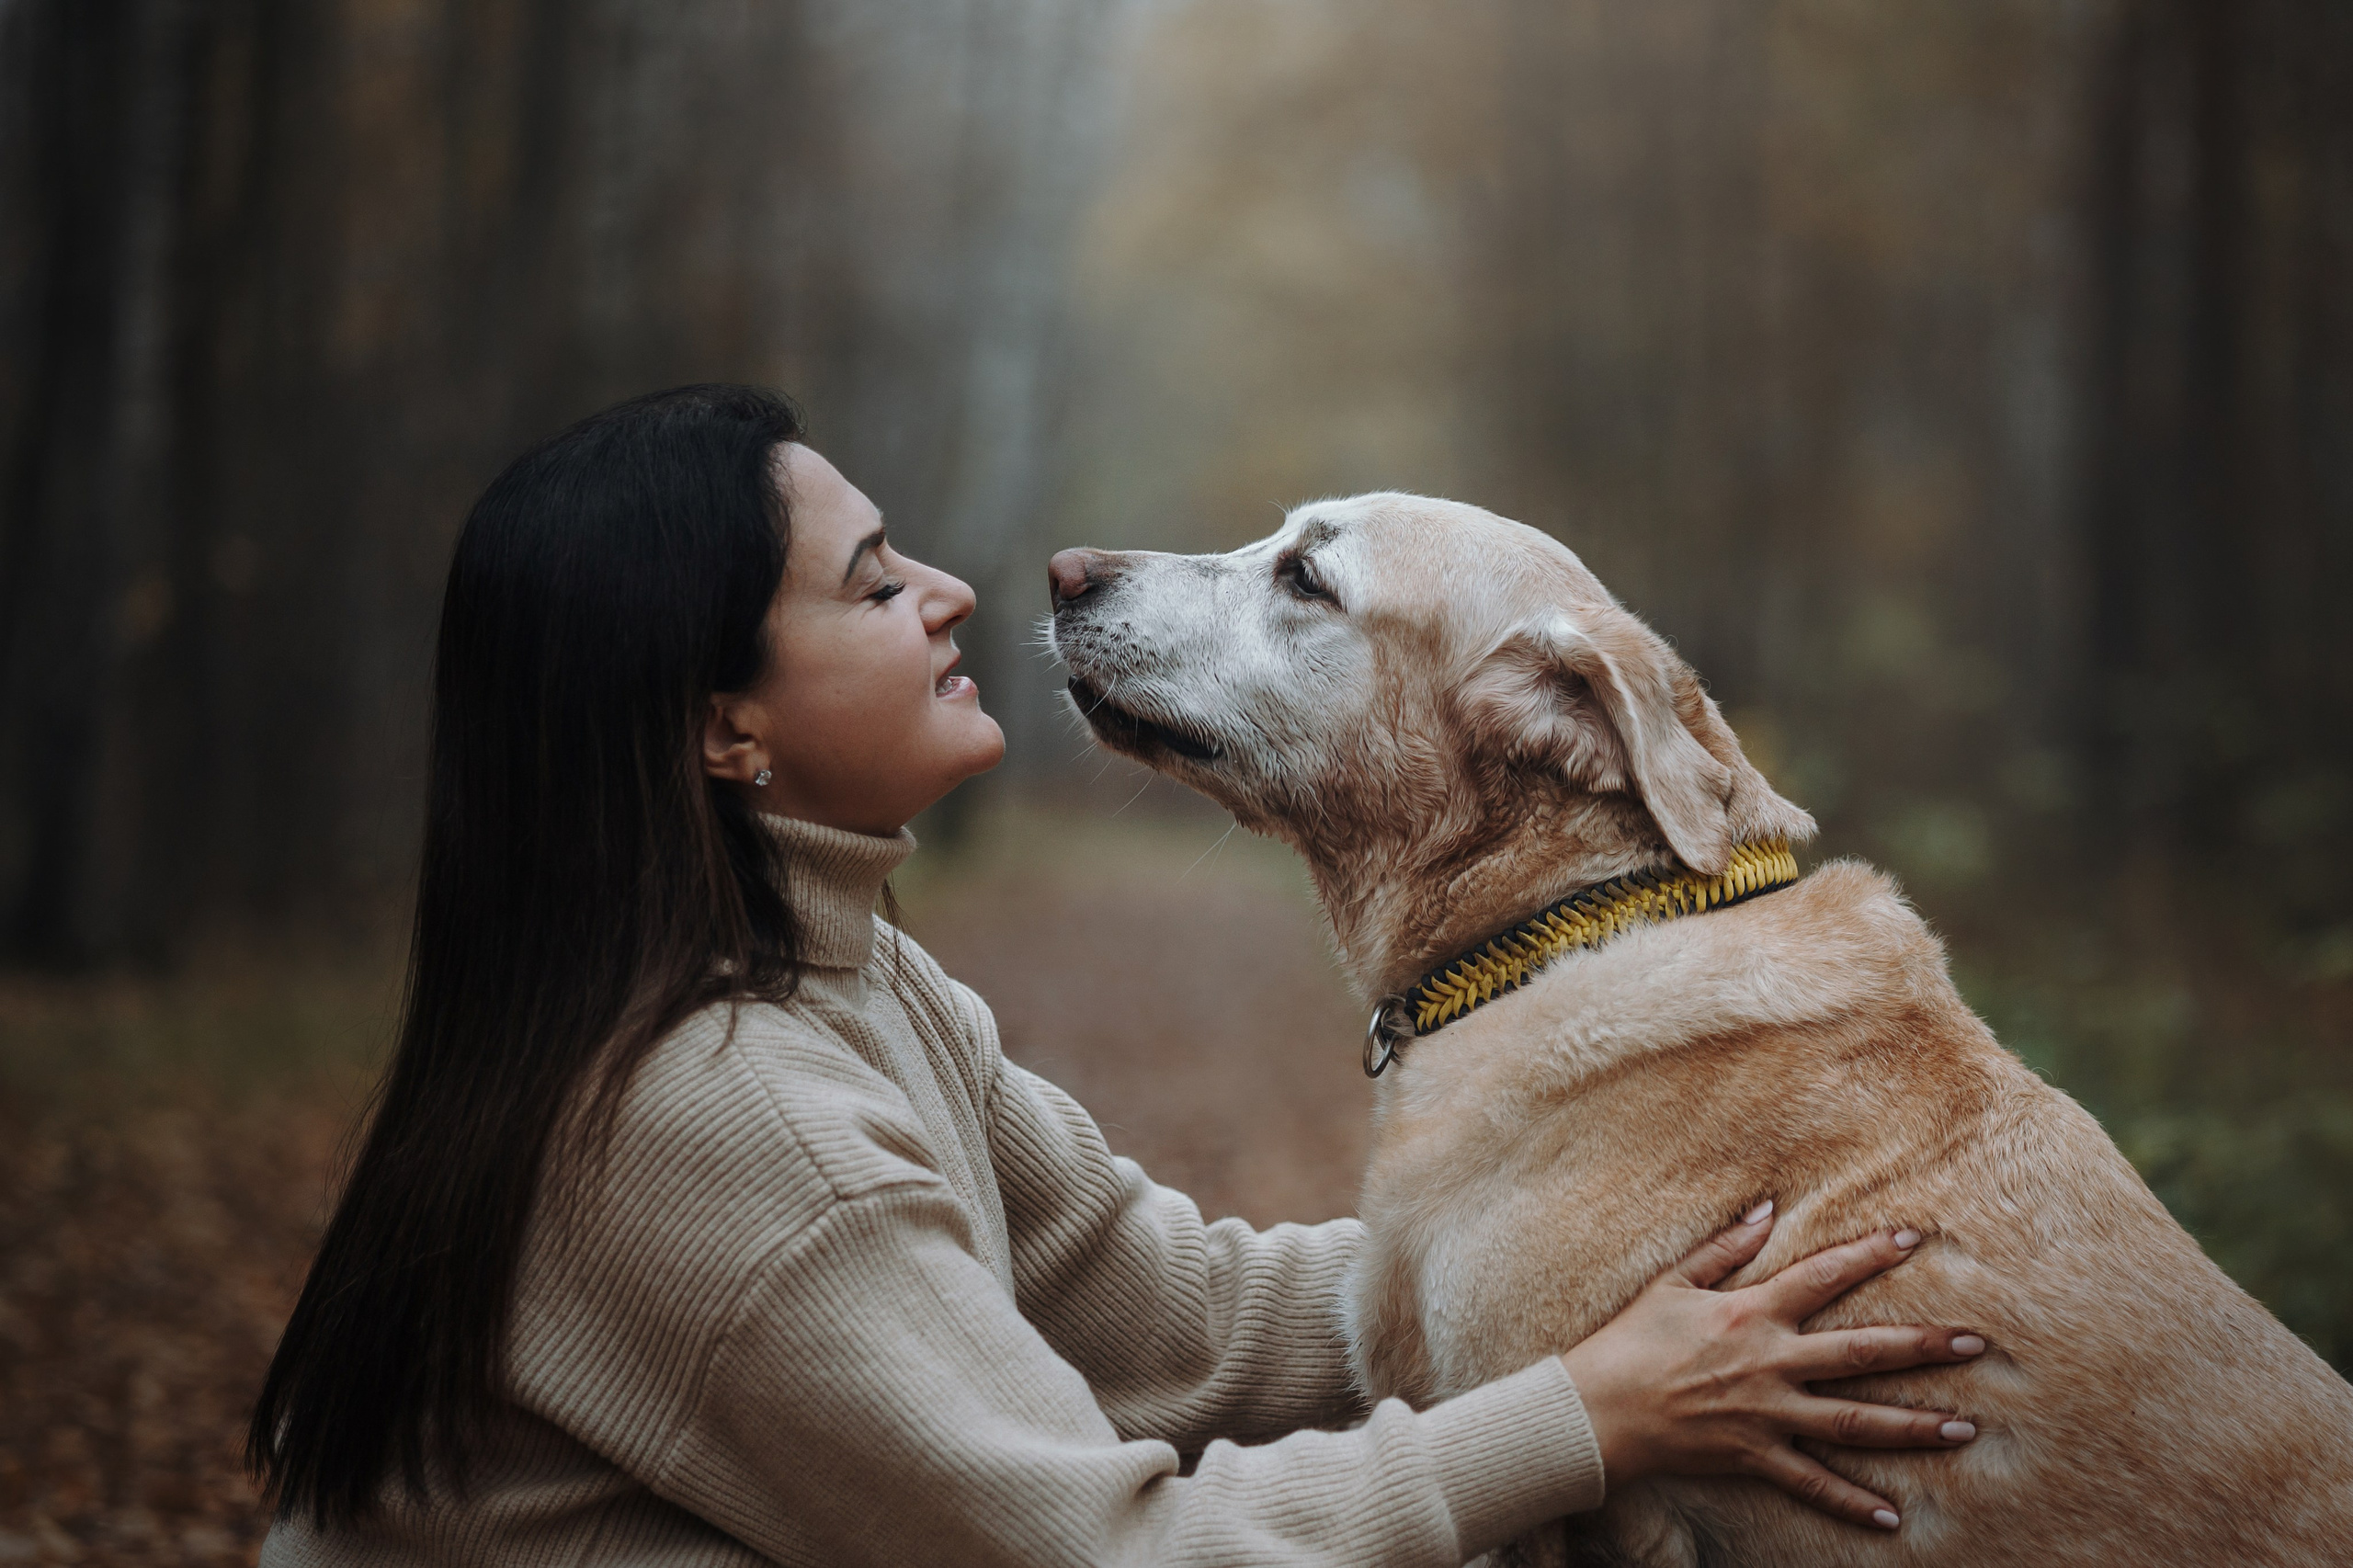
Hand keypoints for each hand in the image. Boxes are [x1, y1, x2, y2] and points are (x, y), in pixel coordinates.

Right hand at [1559, 1202, 1984, 1531]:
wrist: (1596, 1410)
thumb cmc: (1629, 1342)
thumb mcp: (1672, 1283)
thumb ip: (1725, 1247)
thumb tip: (1769, 1207)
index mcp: (1751, 1313)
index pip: (1823, 1275)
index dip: (1869, 1254)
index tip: (1914, 1237)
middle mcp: (1770, 1362)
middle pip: (1862, 1352)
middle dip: (1923, 1347)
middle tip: (1977, 1344)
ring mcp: (1767, 1413)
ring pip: (1854, 1421)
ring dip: (1912, 1426)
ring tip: (1965, 1429)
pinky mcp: (1754, 1456)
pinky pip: (1812, 1482)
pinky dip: (1851, 1502)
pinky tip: (1892, 1516)